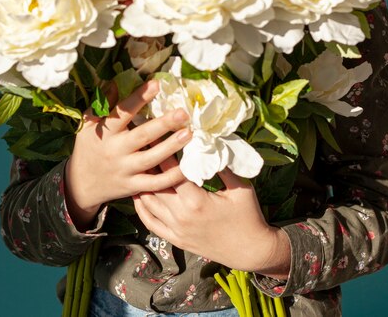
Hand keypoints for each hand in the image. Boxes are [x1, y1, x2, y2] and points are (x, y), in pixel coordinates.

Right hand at [64, 80, 191, 229]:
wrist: (80, 184)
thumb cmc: (88, 147)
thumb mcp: (87, 124)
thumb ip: (102, 104)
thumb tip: (116, 82)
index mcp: (105, 133)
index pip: (122, 113)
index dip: (139, 98)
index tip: (156, 84)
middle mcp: (115, 151)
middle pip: (142, 136)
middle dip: (164, 124)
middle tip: (183, 113)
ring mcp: (125, 170)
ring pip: (151, 159)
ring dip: (172, 147)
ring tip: (189, 133)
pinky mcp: (133, 186)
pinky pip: (154, 183)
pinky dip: (171, 177)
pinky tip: (186, 167)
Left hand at [133, 158, 290, 276]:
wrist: (250, 252)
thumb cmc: (248, 216)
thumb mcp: (240, 187)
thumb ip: (223, 165)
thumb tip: (211, 143)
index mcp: (196, 201)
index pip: (171, 171)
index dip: (163, 152)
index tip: (157, 136)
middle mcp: (180, 216)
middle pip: (155, 184)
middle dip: (148, 163)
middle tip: (142, 146)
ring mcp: (176, 230)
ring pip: (148, 203)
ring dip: (141, 183)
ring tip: (137, 165)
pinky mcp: (175, 239)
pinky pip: (150, 223)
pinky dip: (141, 208)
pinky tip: (138, 194)